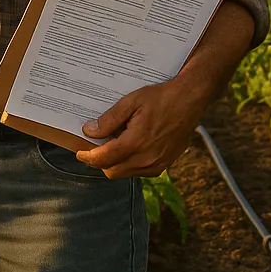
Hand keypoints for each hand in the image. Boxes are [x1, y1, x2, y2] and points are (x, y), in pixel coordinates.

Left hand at [73, 77, 209, 178]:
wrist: (190, 100)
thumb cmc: (161, 98)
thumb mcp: (131, 102)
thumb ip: (108, 120)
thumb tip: (89, 131)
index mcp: (136, 144)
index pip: (103, 159)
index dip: (87, 157)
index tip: (79, 152)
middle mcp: (146, 159)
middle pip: (111, 171)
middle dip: (99, 161)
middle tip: (93, 147)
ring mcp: (157, 164)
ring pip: (125, 173)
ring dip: (114, 164)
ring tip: (110, 146)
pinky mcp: (164, 164)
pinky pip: (139, 171)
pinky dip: (129, 164)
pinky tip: (128, 148)